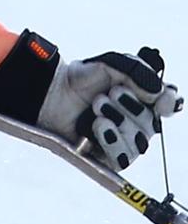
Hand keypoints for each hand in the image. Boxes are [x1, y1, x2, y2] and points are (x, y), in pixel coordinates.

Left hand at [38, 49, 182, 169]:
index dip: (170, 103)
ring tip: (97, 105)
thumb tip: (159, 92)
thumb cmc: (81, 78)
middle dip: (132, 107)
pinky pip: (123, 158)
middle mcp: (137, 121)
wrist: (52, 91)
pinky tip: (101, 126)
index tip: (161, 101)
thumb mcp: (111, 65)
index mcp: (143, 99)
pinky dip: (113, 142)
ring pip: (139, 142)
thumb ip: (138, 72)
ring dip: (120, 122)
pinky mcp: (108, 156)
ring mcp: (124, 140)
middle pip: (153, 124)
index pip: (170, 105)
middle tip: (109, 93)